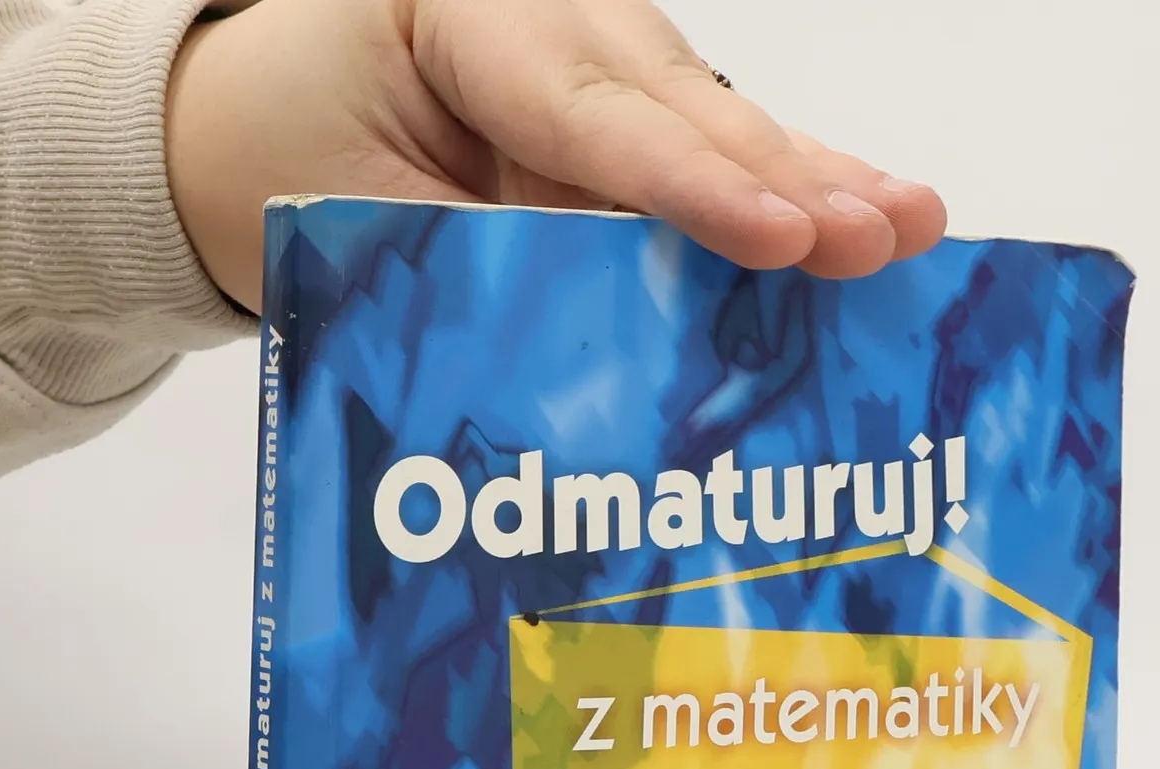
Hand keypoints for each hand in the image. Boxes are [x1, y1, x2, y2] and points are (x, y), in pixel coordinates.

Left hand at [164, 0, 947, 311]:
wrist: (248, 120)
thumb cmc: (290, 152)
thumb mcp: (359, 217)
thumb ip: (490, 262)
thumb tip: (616, 346)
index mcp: (467, 13)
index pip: (592, 116)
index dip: (693, 188)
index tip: (780, 239)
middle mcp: (553, 19)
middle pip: (685, 111)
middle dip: (793, 182)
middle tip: (890, 235)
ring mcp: (600, 58)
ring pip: (717, 128)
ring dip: (817, 186)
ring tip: (911, 228)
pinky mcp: (624, 113)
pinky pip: (709, 157)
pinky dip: (787, 195)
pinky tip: (866, 217)